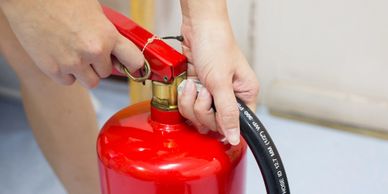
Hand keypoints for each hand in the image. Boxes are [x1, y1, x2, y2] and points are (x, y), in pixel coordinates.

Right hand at [0, 0, 143, 87]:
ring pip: (91, 82)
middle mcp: (93, 52)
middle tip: (88, 51)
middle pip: (107, 73)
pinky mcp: (54, 69)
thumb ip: (107, 34)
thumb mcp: (95, 12)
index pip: (134, 60)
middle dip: (100, 64)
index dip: (134, 65)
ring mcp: (73, 63)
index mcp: (107, 35)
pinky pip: (69, 82)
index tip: (132, 67)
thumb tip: (115, 48)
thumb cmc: (61, 0)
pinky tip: (60, 57)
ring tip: (75, 56)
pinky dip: (66, 74)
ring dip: (86, 73)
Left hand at [177, 17, 258, 144]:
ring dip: (191, 101)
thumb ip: (228, 112)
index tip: (212, 115)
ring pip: (198, 116)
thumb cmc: (216, 45)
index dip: (223, 124)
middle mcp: (230, 96)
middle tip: (204, 91)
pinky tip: (187, 82)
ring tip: (194, 83)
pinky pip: (188, 106)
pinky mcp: (198, 89)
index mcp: (245, 94)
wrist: (197, 26)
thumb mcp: (221, 82)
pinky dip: (184, 96)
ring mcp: (212, 94)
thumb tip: (234, 137)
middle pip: (214, 123)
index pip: (237, 123)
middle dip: (202, 108)